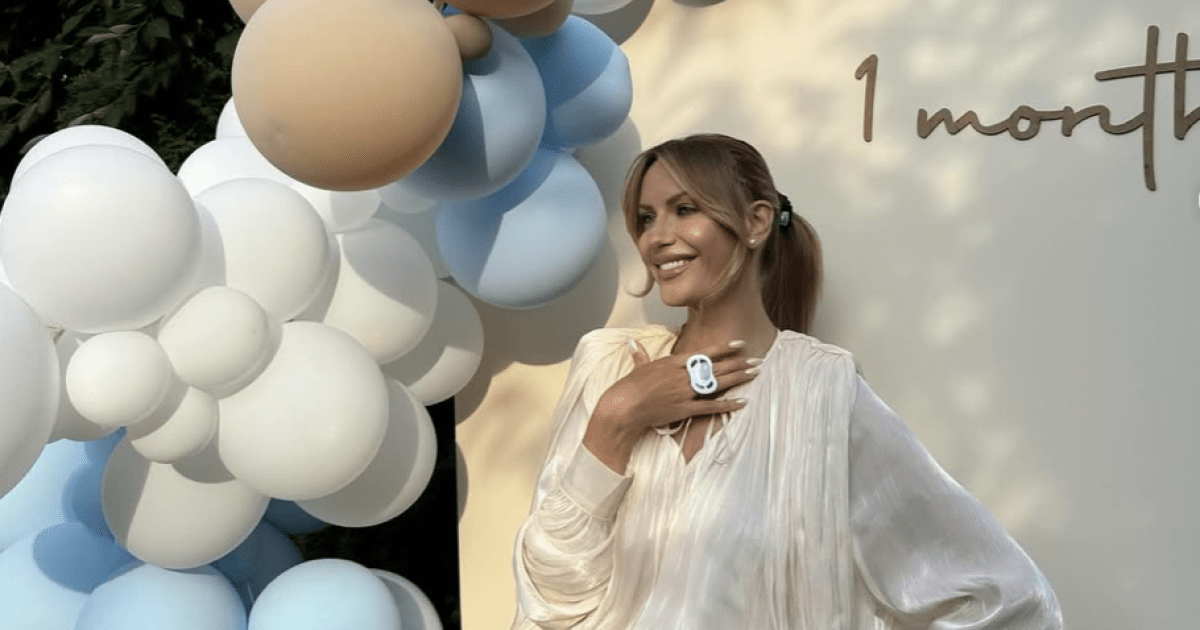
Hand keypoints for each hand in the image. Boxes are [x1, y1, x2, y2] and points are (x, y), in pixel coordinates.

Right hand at [583, 338, 760, 472]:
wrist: (623, 407)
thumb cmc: (628, 387)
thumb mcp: (637, 368)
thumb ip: (640, 355)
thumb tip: (633, 344)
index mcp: (673, 363)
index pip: (704, 353)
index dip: (724, 349)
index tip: (739, 345)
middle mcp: (683, 375)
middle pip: (717, 367)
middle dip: (739, 363)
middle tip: (757, 360)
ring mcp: (685, 392)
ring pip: (718, 383)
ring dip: (739, 378)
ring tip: (755, 373)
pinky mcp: (685, 409)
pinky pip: (711, 407)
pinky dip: (727, 405)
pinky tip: (742, 402)